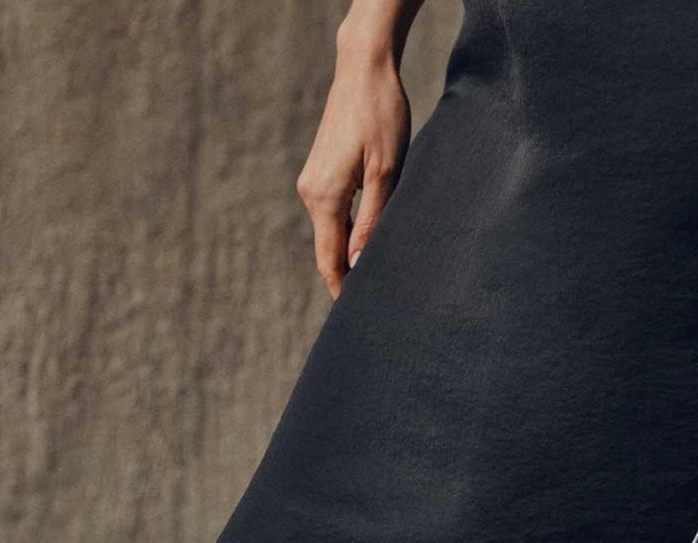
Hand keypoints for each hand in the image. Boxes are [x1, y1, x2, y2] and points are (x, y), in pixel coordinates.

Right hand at [297, 41, 410, 298]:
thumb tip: (361, 266)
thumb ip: (373, 222)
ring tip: (378, 278)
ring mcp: (314, 181)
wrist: (364, 68)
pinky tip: (370, 242)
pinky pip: (335, 214)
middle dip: (349, 277)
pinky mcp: (322, 171)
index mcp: (324, 197)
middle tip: (375, 306)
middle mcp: (311, 192)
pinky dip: (350, 232)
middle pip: (329, 250)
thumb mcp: (386, 173)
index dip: (343, 291)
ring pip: (332, 233)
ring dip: (352, 254)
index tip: (357, 318)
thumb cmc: (381, 115)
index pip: (329, 260)